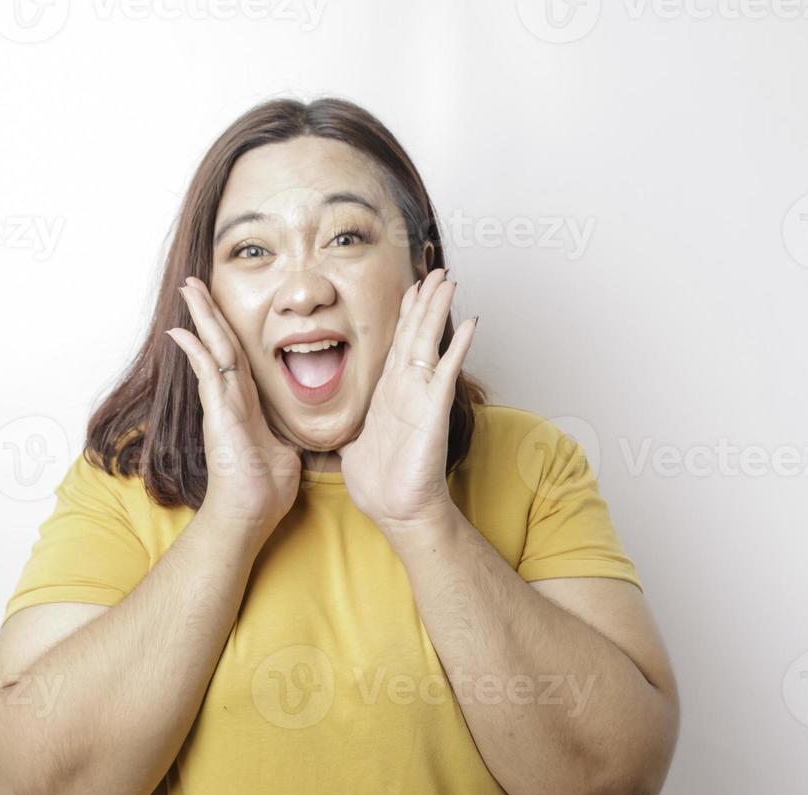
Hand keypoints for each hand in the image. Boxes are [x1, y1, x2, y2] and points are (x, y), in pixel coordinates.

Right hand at [170, 276, 300, 536]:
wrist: (250, 514)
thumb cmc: (266, 490)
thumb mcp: (286, 453)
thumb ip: (286, 436)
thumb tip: (299, 435)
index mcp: (247, 405)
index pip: (237, 357)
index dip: (229, 330)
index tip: (220, 306)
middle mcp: (231, 399)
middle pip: (221, 345)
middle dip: (209, 312)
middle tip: (194, 283)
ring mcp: (223, 405)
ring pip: (214, 351)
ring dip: (203, 319)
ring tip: (190, 290)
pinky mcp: (220, 414)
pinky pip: (208, 375)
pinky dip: (196, 352)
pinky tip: (182, 332)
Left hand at [337, 268, 478, 534]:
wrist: (397, 510)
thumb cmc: (380, 485)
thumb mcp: (354, 449)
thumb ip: (352, 433)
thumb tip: (338, 434)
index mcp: (388, 395)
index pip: (397, 345)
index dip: (405, 315)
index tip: (411, 287)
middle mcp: (406, 390)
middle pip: (416, 335)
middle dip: (425, 301)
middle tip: (437, 272)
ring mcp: (422, 398)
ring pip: (430, 344)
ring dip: (438, 312)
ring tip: (449, 282)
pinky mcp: (433, 412)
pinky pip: (445, 373)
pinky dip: (457, 348)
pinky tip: (469, 324)